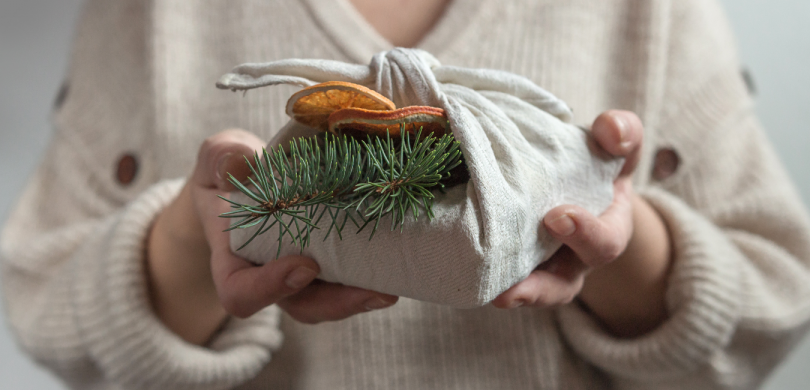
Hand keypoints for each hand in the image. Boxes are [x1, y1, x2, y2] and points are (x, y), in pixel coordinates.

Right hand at [147, 129, 397, 344]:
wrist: (250, 177)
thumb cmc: (230, 169)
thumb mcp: (218, 156)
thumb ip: (222, 158)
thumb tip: (240, 163)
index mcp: (233, 257)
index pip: (241, 292)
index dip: (270, 289)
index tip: (304, 265)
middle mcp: (269, 273)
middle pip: (299, 305)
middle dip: (336, 303)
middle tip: (374, 291)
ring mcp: (302, 271)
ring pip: (329, 300)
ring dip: (361, 297)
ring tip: (392, 286)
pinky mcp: (329, 260)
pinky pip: (348, 278)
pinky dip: (371, 275)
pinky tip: (399, 264)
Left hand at [492, 111, 671, 337]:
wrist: (569, 173)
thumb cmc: (596, 159)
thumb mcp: (615, 142)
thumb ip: (622, 132)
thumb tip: (611, 133)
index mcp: (606, 230)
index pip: (605, 243)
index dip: (585, 234)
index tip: (557, 216)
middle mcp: (573, 259)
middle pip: (561, 286)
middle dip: (540, 286)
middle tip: (515, 284)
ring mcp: (540, 266)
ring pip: (527, 293)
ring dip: (509, 296)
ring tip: (490, 297)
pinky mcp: (508, 263)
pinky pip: (498, 279)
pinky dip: (482, 277)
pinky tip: (460, 269)